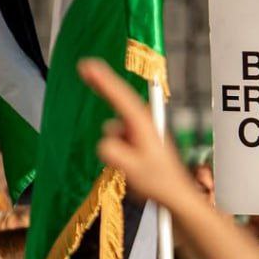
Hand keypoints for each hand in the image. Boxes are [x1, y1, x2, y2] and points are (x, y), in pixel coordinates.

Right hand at [78, 59, 193, 207]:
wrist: (175, 195)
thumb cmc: (158, 181)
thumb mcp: (133, 169)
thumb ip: (114, 153)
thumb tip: (103, 142)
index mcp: (143, 124)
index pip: (121, 95)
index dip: (103, 79)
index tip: (87, 64)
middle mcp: (142, 122)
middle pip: (118, 99)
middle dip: (103, 87)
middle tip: (84, 68)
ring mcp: (140, 131)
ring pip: (113, 129)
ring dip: (115, 143)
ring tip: (133, 165)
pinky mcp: (137, 141)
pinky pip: (117, 140)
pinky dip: (118, 150)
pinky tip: (131, 166)